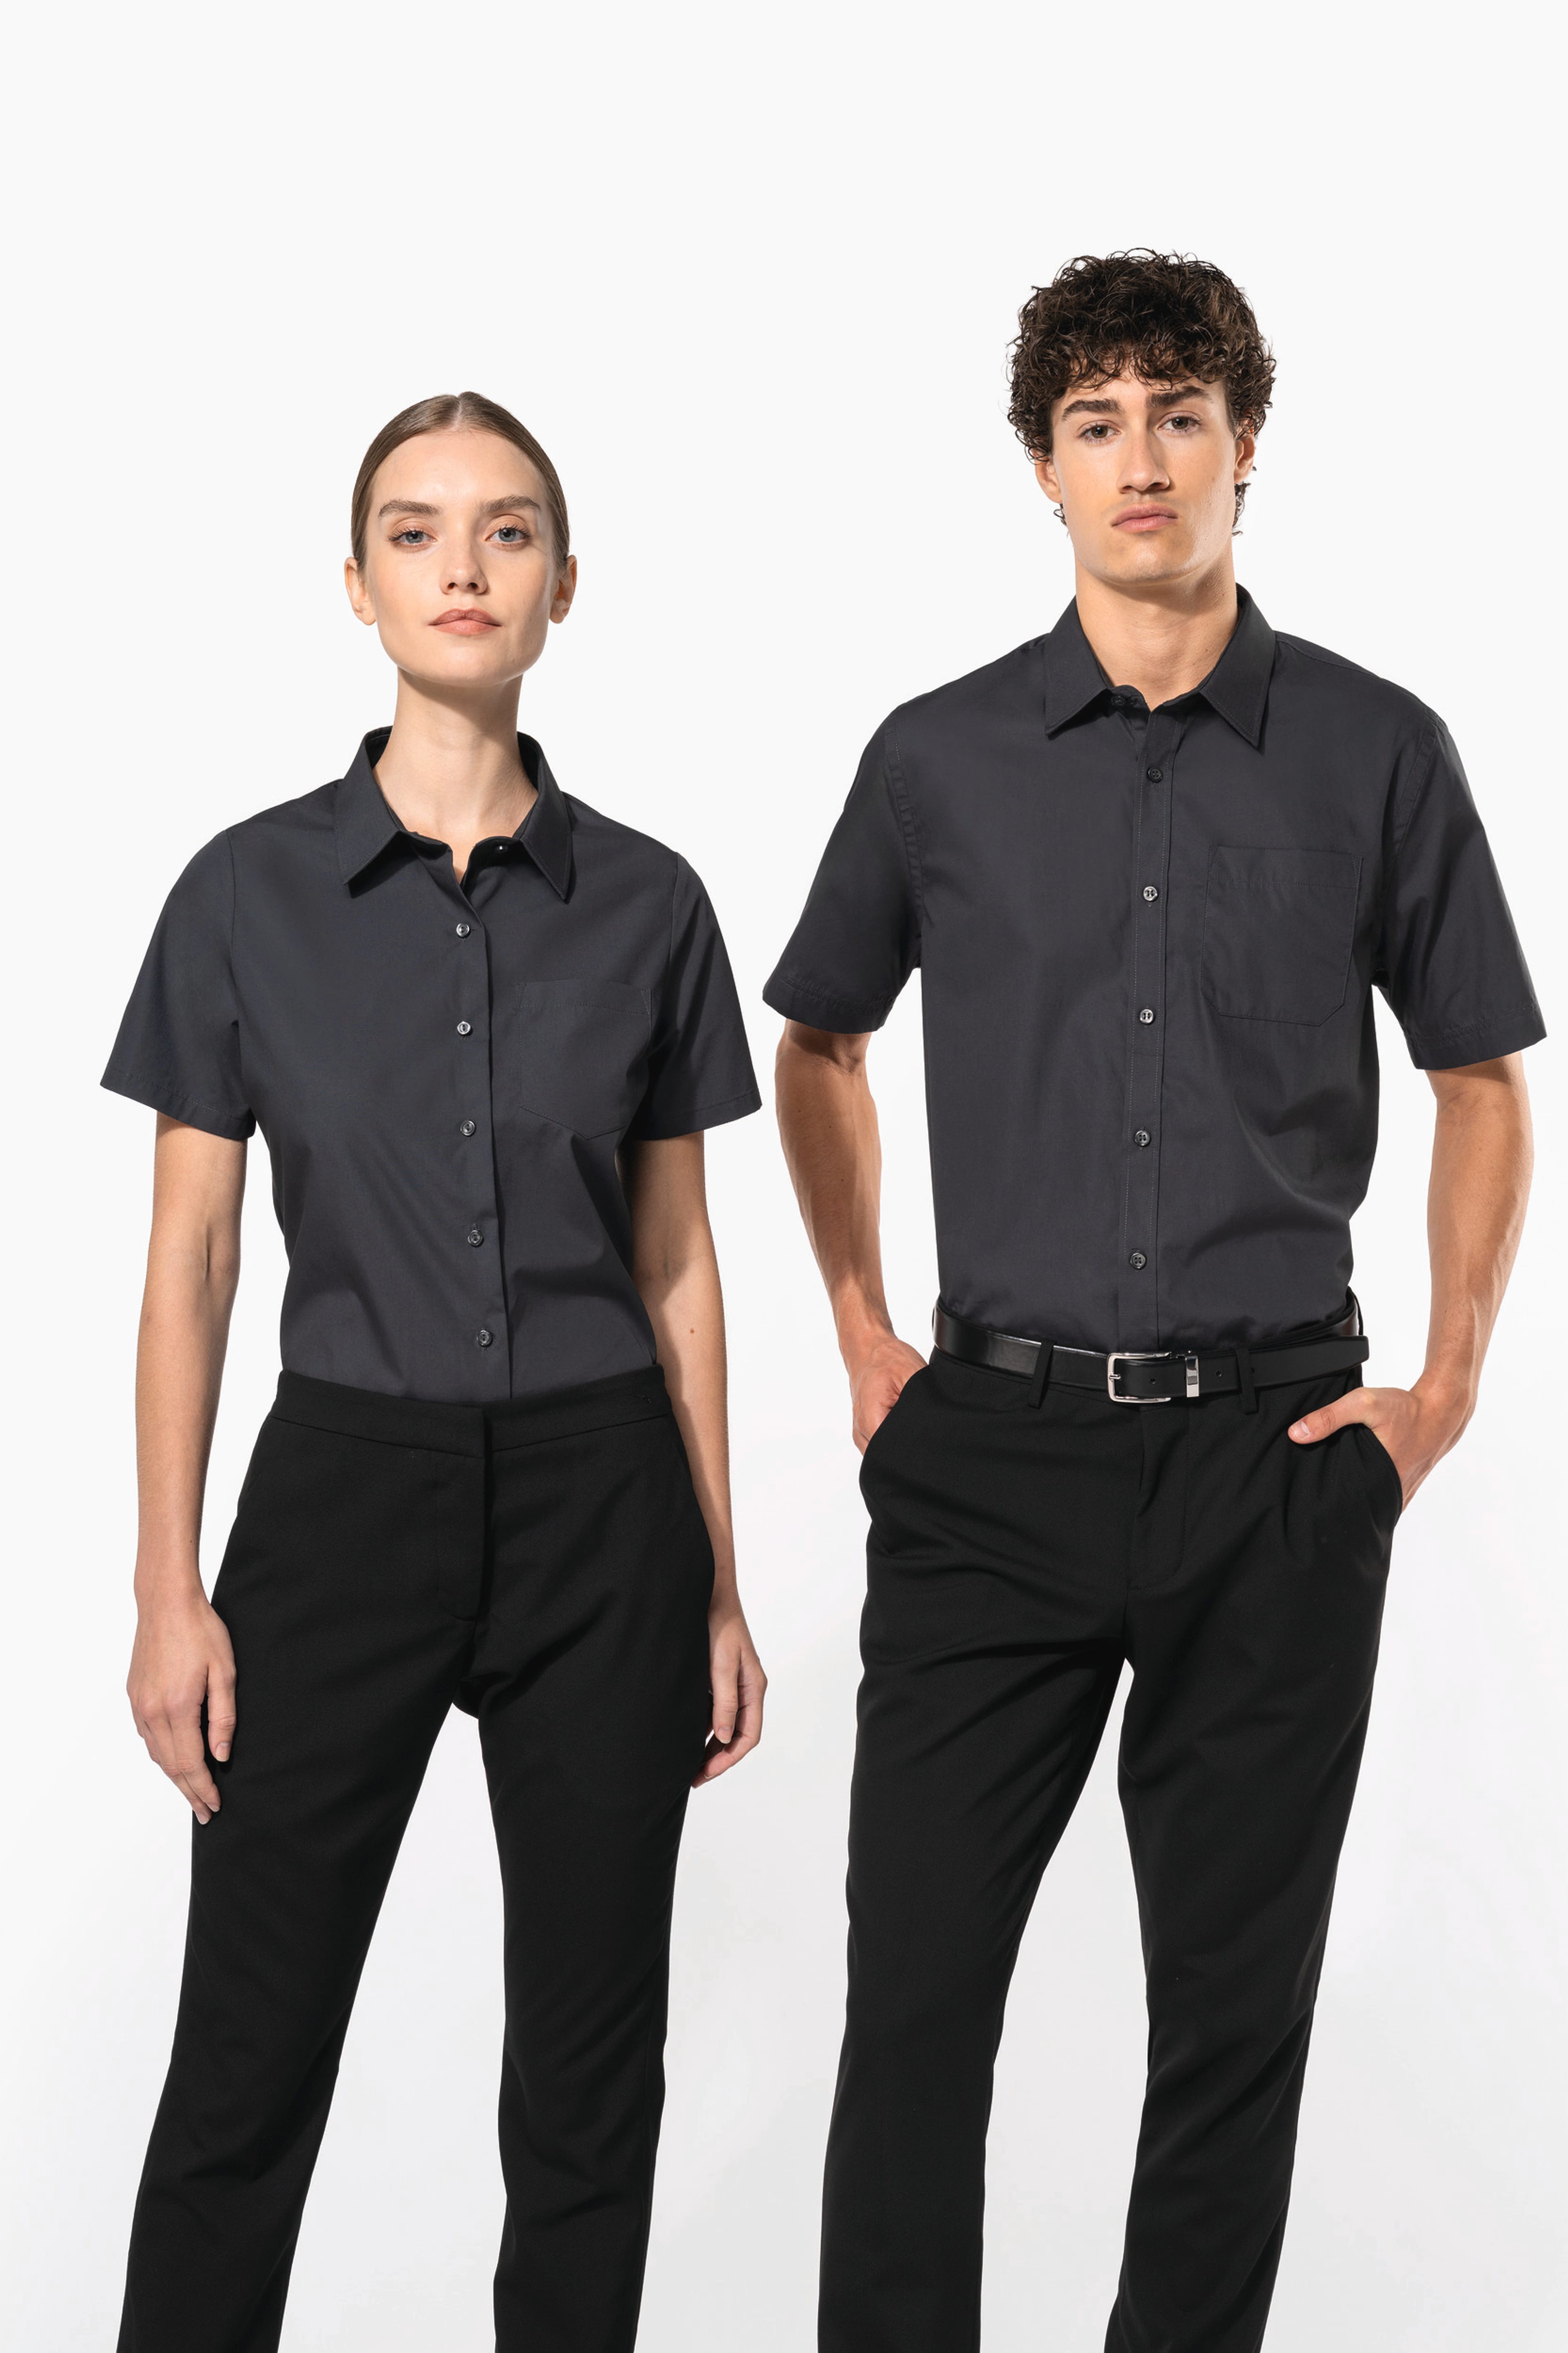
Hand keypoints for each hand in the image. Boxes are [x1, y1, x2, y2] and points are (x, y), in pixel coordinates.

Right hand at [127, 1579, 236, 1823]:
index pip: (191, 1763)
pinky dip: (162, 1754)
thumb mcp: (225, 1672)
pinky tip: (174, 1758)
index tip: (215, 1805)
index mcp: (178, 1708)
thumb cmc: (200, 1631)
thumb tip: (222, 1755)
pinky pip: (148, 1737)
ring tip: (191, 1791)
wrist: (166, 1603)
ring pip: (157, 1754)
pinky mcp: (134, 1696)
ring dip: (174, 1776)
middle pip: (171, 1766)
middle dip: (189, 1791)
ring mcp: (140, 1705)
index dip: (203, 1788)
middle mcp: (153, 1712)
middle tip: (205, 1811)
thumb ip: (224, 1716)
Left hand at [693, 1593, 766, 1786]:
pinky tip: (687, 1734)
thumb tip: (725, 1737)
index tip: (705, 1774)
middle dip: (718, 1759)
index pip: (748, 1735)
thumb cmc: (718, 1624)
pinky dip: (704, 1727)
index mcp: (753, 1687)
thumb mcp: (722, 1665)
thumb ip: (724, 1702)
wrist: (707, 1593)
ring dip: (711, 1746)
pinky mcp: (719, 1677)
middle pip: (738, 1735)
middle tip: (693, 1776)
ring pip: (727, 1725)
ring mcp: (733, 1683)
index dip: (728, 1759)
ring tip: (688, 1763)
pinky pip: (716, 1710)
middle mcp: (747, 1688)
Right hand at [847, 1329, 927, 1454]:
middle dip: (909, 1449)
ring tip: (911, 1422)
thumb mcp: (912, 1375)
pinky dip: (894, 1437)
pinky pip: (881, 1445)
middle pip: (888, 1458)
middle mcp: (861, 1432)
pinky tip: (902, 1423)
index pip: (893, 1455)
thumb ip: (921, 1404)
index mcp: (870, 1420)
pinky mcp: (865, 1431)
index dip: (914, 1451)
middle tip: (924, 1430)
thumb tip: (934, 1429)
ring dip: (901, 1443)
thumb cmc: (886, 1358)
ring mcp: (860, 1434)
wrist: (867, 1348)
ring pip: (885, 1454)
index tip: (927, 1440)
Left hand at [1287, 1374, 1473, 1510]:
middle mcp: (1392, 1493)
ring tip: (1328, 1497)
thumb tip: (1295, 1434)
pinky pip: (1382, 1500)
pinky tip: (1353, 1488)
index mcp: (1380, 1480)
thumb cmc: (1405, 1409)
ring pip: (1371, 1506)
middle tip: (1310, 1501)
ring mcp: (1401, 1494)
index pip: (1347, 1506)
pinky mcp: (1405, 1488)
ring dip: (1353, 1501)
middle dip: (1336, 1506)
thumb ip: (1330, 1417)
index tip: (1306, 1504)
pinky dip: (1368, 1496)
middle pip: (1356, 1508)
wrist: (1440, 1411)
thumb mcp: (1364, 1403)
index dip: (1326, 1507)